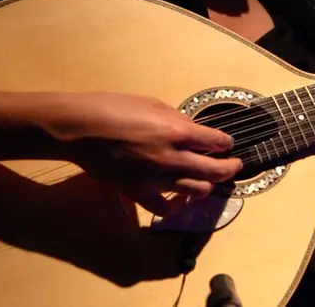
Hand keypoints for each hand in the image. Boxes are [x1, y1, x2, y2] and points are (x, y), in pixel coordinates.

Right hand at [39, 92, 241, 216]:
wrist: (80, 129)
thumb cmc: (114, 109)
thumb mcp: (154, 105)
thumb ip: (180, 122)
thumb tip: (196, 132)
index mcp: (179, 132)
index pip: (218, 143)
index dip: (226, 143)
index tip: (226, 144)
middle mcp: (173, 159)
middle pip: (216, 171)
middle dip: (230, 168)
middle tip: (234, 166)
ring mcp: (157, 179)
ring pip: (198, 191)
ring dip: (207, 185)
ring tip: (209, 180)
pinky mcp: (139, 193)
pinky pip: (166, 208)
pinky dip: (177, 205)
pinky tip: (180, 198)